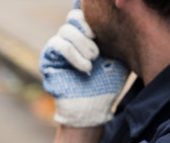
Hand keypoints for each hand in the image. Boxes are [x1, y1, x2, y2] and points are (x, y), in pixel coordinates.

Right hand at [39, 8, 129, 126]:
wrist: (92, 106)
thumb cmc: (108, 83)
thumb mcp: (117, 55)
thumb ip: (116, 35)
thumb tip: (121, 10)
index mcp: (86, 34)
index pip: (82, 12)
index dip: (90, 13)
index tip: (101, 30)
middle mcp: (70, 38)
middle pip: (74, 17)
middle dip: (88, 29)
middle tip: (98, 48)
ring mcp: (57, 47)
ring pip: (66, 30)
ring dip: (82, 45)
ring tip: (93, 60)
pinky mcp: (48, 58)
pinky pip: (58, 45)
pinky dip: (74, 55)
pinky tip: (85, 68)